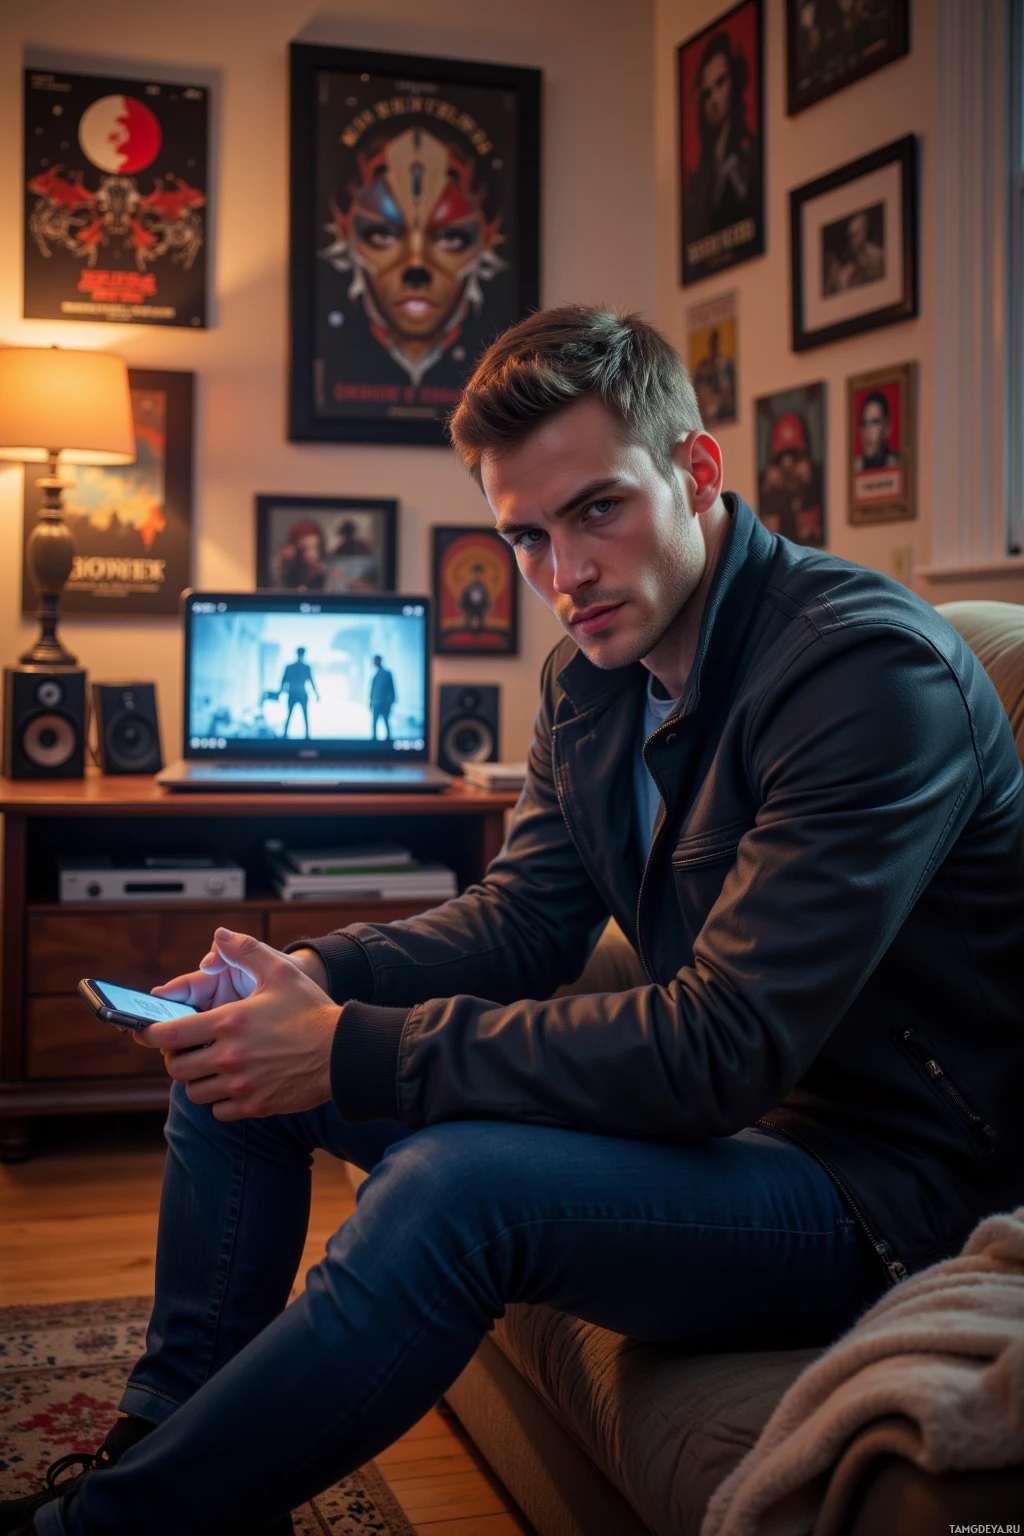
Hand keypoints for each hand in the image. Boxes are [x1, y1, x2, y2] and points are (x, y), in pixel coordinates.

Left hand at [138, 928, 339, 1120]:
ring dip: (197, 1080)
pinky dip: (219, 1101)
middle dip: (177, 1058)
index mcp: (229, 1023)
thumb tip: (220, 934)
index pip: (171, 1034)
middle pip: (177, 1068)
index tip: (146, 1032)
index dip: (151, 1034)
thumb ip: (246, 950)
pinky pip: (219, 1111)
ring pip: (195, 1092)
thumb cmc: (311, 1010)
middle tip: (188, 1049)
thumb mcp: (280, 972)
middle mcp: (230, 1056)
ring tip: (212, 1067)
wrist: (343, 1052)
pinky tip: (233, 1085)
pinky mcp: (255, 1105)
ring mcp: (241, 1085)